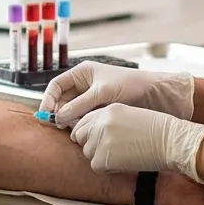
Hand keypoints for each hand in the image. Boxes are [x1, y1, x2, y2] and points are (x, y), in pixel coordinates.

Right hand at [39, 61, 194, 126]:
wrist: (157, 95)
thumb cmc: (132, 85)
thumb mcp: (103, 93)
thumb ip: (79, 105)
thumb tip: (59, 117)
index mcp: (83, 73)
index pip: (57, 85)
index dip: (48, 99)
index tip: (46, 114)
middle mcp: (85, 85)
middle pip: (62, 100)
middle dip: (59, 112)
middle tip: (59, 126)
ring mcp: (93, 99)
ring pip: (73, 112)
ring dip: (70, 121)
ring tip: (73, 130)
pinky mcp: (101, 111)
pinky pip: (84, 119)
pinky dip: (81, 125)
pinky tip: (83, 131)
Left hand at [69, 103, 203, 180]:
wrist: (171, 142)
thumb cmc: (158, 131)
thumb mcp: (130, 116)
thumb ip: (110, 122)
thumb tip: (95, 135)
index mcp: (107, 110)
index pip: (83, 121)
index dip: (88, 133)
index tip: (96, 140)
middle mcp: (100, 122)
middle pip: (79, 136)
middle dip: (90, 144)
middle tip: (108, 151)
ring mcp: (100, 139)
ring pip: (88, 153)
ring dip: (100, 157)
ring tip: (122, 155)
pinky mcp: (103, 157)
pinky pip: (96, 167)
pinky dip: (107, 169)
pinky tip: (124, 163)